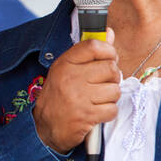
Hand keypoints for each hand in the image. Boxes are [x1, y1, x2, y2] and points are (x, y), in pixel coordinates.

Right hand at [32, 26, 121, 154]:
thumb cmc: (59, 97)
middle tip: (102, 84)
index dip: (109, 51)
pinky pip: (112, 109)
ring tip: (98, 100)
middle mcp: (71, 78)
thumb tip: (109, 33)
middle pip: (110, 69)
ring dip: (110, 97)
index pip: (94, 46)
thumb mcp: (68, 70)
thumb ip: (90, 52)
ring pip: (114, 90)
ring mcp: (79, 97)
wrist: (45, 127)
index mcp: (65, 63)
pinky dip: (108, 112)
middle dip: (112, 78)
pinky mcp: (86, 116)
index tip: (109, 59)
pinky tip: (97, 112)